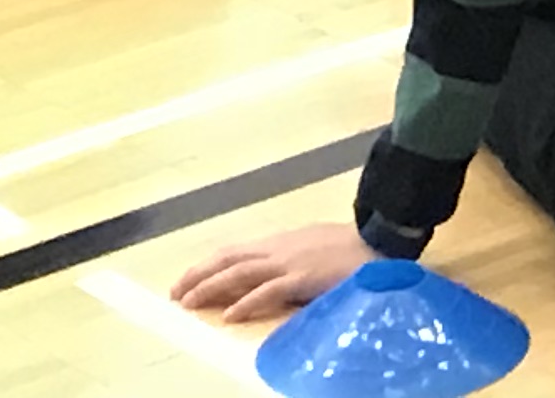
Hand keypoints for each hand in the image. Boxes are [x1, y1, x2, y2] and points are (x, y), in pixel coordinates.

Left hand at [171, 221, 376, 321]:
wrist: (379, 241)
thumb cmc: (349, 246)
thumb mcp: (311, 246)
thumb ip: (289, 258)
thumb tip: (268, 275)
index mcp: (279, 242)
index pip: (234, 252)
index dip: (207, 266)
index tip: (186, 280)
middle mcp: (278, 249)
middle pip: (228, 260)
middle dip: (198, 275)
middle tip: (175, 293)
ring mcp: (289, 263)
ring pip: (239, 273)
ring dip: (211, 287)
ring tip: (189, 302)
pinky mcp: (302, 278)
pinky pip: (268, 291)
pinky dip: (246, 302)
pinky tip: (230, 314)